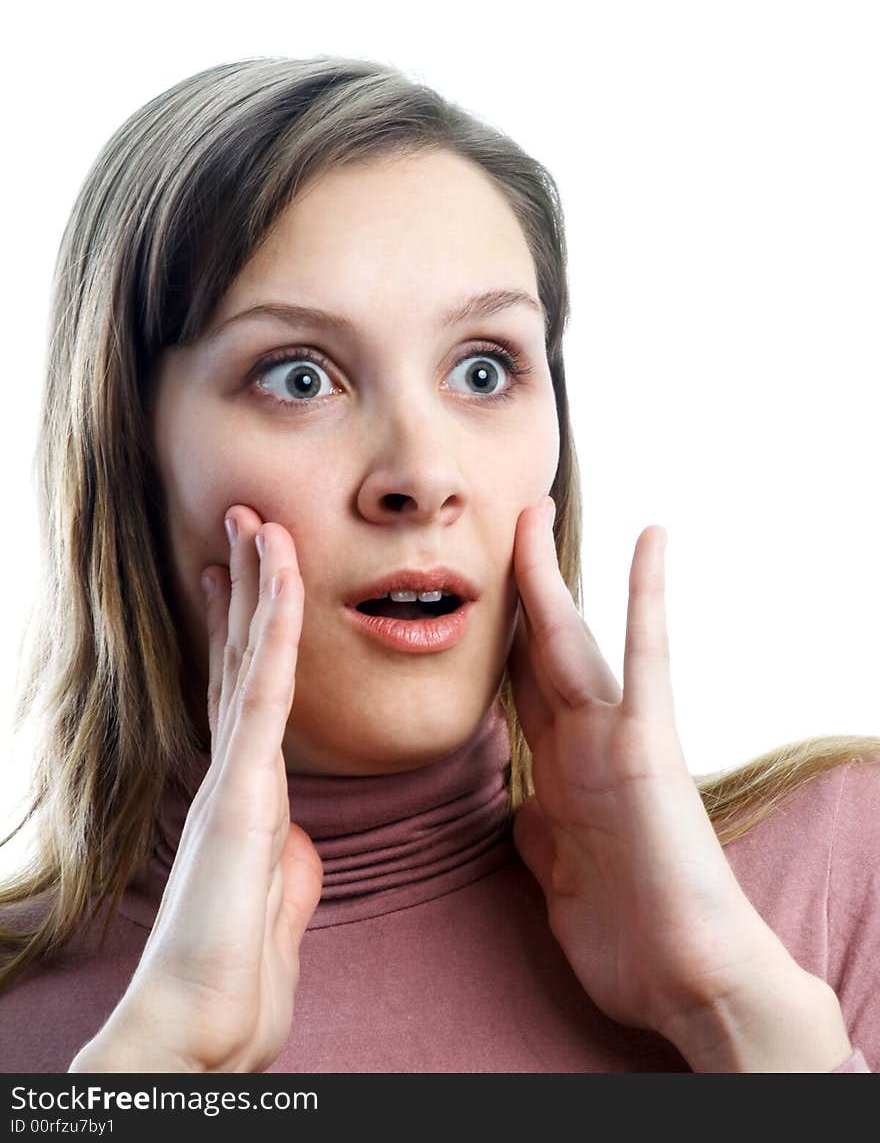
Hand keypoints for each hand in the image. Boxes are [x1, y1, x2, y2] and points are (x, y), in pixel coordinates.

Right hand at [72, 506, 322, 1072]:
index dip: (249, 630)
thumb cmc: (237, 971)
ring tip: (259, 521)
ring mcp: (234, 772)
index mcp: (248, 789)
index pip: (246, 691)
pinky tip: (281, 573)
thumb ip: (287, 852)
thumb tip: (294, 835)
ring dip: (259, 584)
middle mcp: (233, 767)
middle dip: (247, 588)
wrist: (204, 1025)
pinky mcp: (243, 787)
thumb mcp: (279, 897)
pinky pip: (266, 690)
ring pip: (250, 657)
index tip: (250, 578)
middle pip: (239, 658)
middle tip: (248, 525)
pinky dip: (275, 627)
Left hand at [509, 499, 798, 1042]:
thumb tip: (516, 796)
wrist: (687, 974)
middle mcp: (577, 742)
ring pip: (565, 640)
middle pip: (531, 648)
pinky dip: (646, 596)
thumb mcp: (556, 867)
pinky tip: (651, 540)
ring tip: (534, 514)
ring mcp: (610, 737)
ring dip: (546, 576)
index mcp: (553, 769)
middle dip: (512, 589)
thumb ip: (538, 820)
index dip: (491, 638)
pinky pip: (646, 654)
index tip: (473, 601)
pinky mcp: (648, 742)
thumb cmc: (627, 931)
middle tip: (501, 527)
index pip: (511, 688)